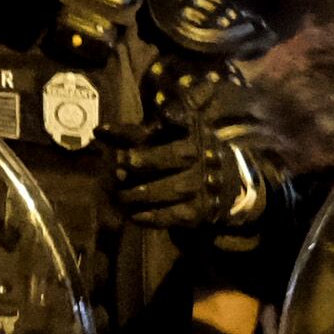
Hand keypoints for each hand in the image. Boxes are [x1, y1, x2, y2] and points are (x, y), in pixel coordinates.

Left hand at [114, 115, 276, 233]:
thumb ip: (137, 129)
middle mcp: (198, 155)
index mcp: (191, 131)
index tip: (144, 118)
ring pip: (171, 189)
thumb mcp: (172, 132)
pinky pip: (174, 215)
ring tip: (121, 195)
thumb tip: (101, 127)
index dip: (165, 116)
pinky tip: (135, 216)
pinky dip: (154, 217)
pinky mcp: (197, 210)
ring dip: (143, 192)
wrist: (231, 182)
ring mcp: (200, 184)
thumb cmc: (190, 151)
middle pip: (174, 156)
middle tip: (124, 162)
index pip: (175, 121)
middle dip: (149, 159)